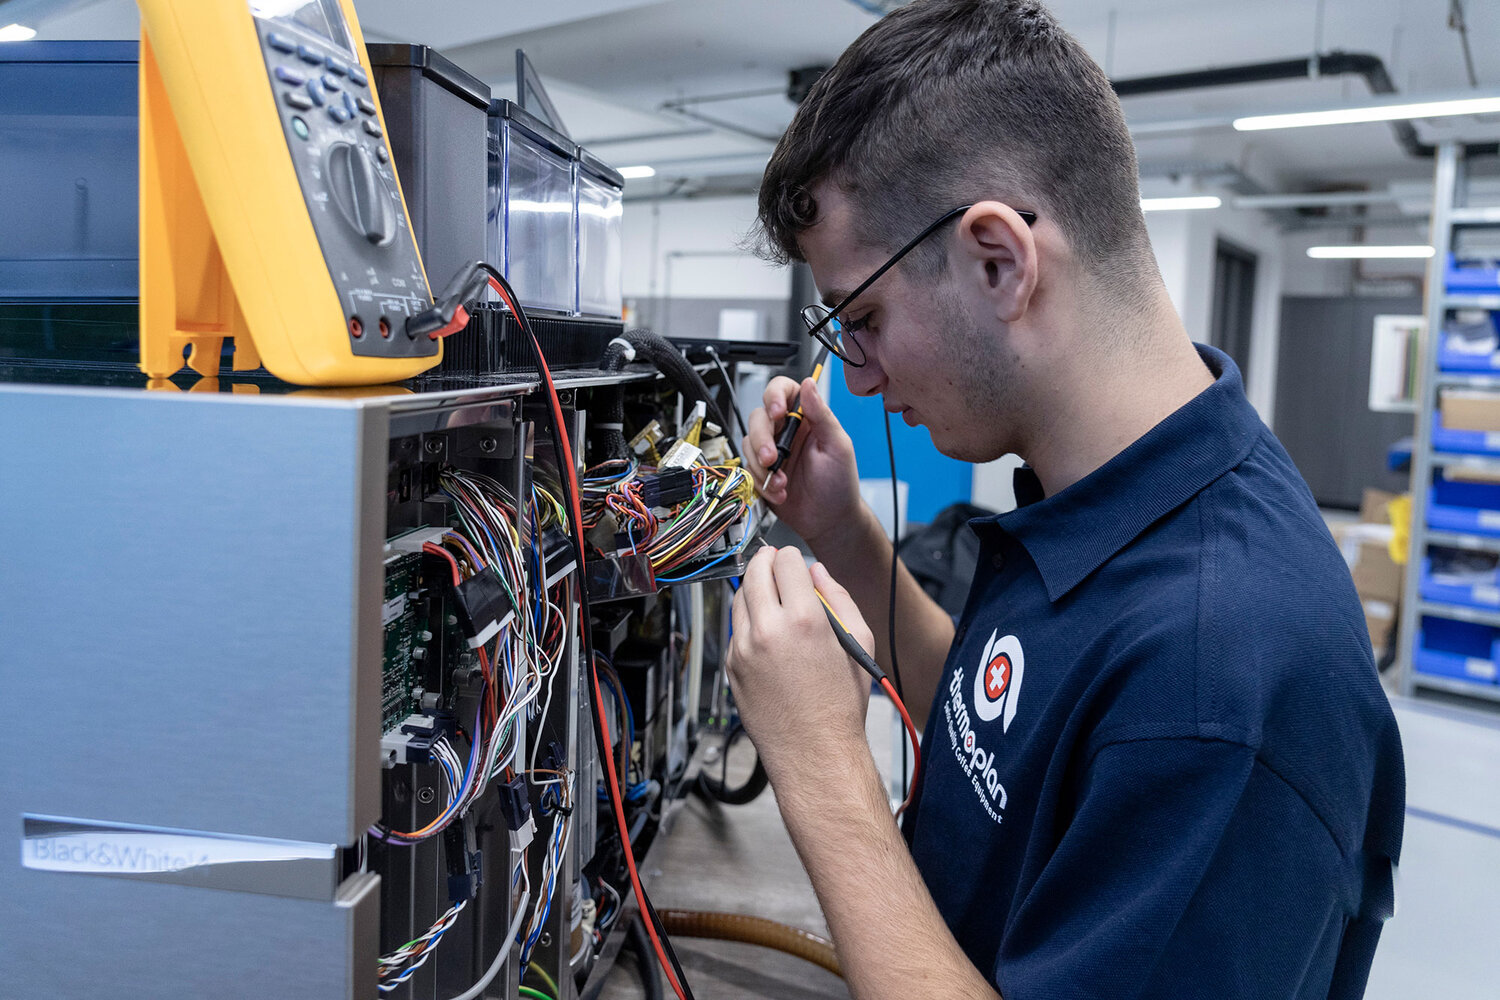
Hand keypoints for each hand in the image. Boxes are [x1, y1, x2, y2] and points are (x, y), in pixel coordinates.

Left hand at [727, 546, 873, 784]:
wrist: (814, 751)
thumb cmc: (840, 703)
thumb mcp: (858, 643)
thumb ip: (839, 597)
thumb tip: (817, 571)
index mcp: (804, 620)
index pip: (785, 561)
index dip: (793, 557)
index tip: (795, 561)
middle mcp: (768, 630)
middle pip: (755, 571)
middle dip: (766, 561)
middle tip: (775, 562)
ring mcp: (743, 649)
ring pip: (739, 596)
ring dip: (754, 587)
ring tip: (772, 594)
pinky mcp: (731, 666)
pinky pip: (735, 629)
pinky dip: (748, 620)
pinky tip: (767, 630)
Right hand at [742, 376, 861, 550]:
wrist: (828, 521)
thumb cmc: (839, 484)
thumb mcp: (838, 446)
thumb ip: (822, 414)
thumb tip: (809, 384)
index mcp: (806, 418)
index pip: (783, 391)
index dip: (774, 397)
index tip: (776, 413)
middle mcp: (786, 431)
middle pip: (759, 417)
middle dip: (761, 439)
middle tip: (772, 458)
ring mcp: (772, 451)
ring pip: (748, 442)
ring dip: (761, 465)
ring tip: (781, 482)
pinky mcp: (761, 471)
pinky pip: (747, 468)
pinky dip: (760, 481)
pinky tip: (779, 491)